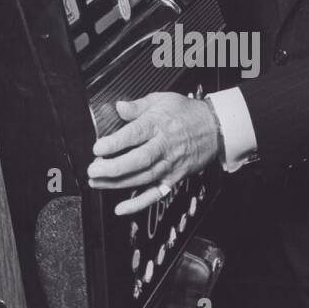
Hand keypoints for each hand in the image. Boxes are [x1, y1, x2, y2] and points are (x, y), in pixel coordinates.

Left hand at [87, 93, 219, 214]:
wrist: (215, 129)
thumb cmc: (187, 114)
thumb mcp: (162, 100)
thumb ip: (138, 106)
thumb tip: (119, 107)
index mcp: (159, 125)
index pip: (135, 135)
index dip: (115, 143)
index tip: (98, 148)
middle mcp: (164, 146)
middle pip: (138, 160)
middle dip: (113, 167)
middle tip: (93, 170)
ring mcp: (169, 165)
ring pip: (143, 178)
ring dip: (118, 183)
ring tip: (97, 183)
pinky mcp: (173, 178)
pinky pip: (155, 194)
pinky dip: (138, 203)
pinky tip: (122, 208)